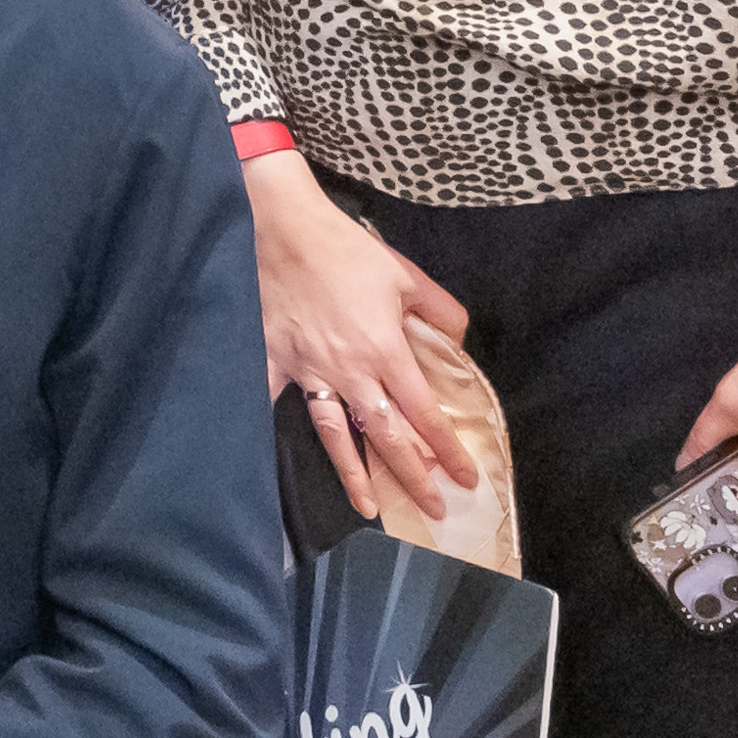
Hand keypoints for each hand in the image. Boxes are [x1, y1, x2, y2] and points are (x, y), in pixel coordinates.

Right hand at [247, 149, 474, 527]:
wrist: (284, 229)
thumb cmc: (346, 249)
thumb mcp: (406, 276)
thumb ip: (440, 311)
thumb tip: (458, 341)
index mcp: (386, 352)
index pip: (426, 415)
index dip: (449, 451)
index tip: (467, 479)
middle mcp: (351, 372)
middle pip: (386, 437)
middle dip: (414, 477)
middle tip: (433, 509)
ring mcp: (310, 371)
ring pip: (335, 435)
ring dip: (354, 475)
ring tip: (370, 508)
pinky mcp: (274, 360)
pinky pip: (273, 402)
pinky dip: (272, 429)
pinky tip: (270, 458)